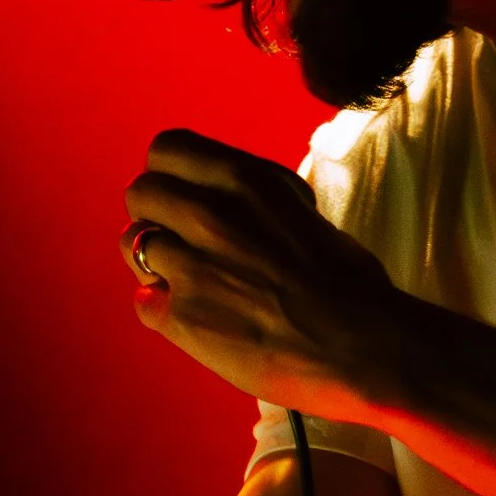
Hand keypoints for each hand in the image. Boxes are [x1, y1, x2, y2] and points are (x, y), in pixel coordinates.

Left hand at [120, 128, 400, 412]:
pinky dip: (163, 312)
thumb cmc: (349, 283)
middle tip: (182, 242)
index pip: (166, 149)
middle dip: (154, 215)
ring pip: (132, 245)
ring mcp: (191, 266)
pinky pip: (145, 304)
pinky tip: (197, 320)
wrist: (362, 346)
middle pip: (139, 192)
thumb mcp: (299, 212)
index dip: (168, 174)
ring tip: (188, 282)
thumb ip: (252, 204)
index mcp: (243, 180)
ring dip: (154, 263)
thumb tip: (223, 206)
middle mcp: (209, 215)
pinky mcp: (184, 317)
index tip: (182, 195)